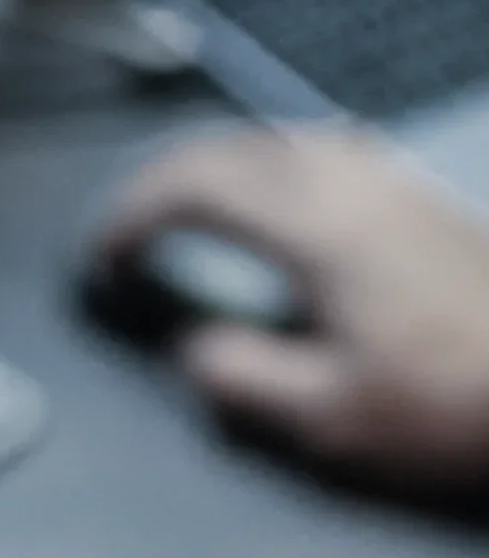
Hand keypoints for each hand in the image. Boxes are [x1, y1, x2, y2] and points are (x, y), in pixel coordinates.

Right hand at [97, 126, 488, 487]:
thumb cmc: (458, 404)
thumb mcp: (331, 419)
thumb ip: (241, 379)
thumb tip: (196, 352)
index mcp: (316, 224)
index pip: (193, 186)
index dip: (130, 216)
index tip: (103, 257)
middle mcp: (351, 184)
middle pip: (230, 146)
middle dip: (161, 180)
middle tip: (129, 227)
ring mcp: (393, 183)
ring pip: (279, 138)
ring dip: (218, 165)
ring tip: (192, 207)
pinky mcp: (423, 202)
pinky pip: (324, 153)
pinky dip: (273, 167)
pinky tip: (284, 204)